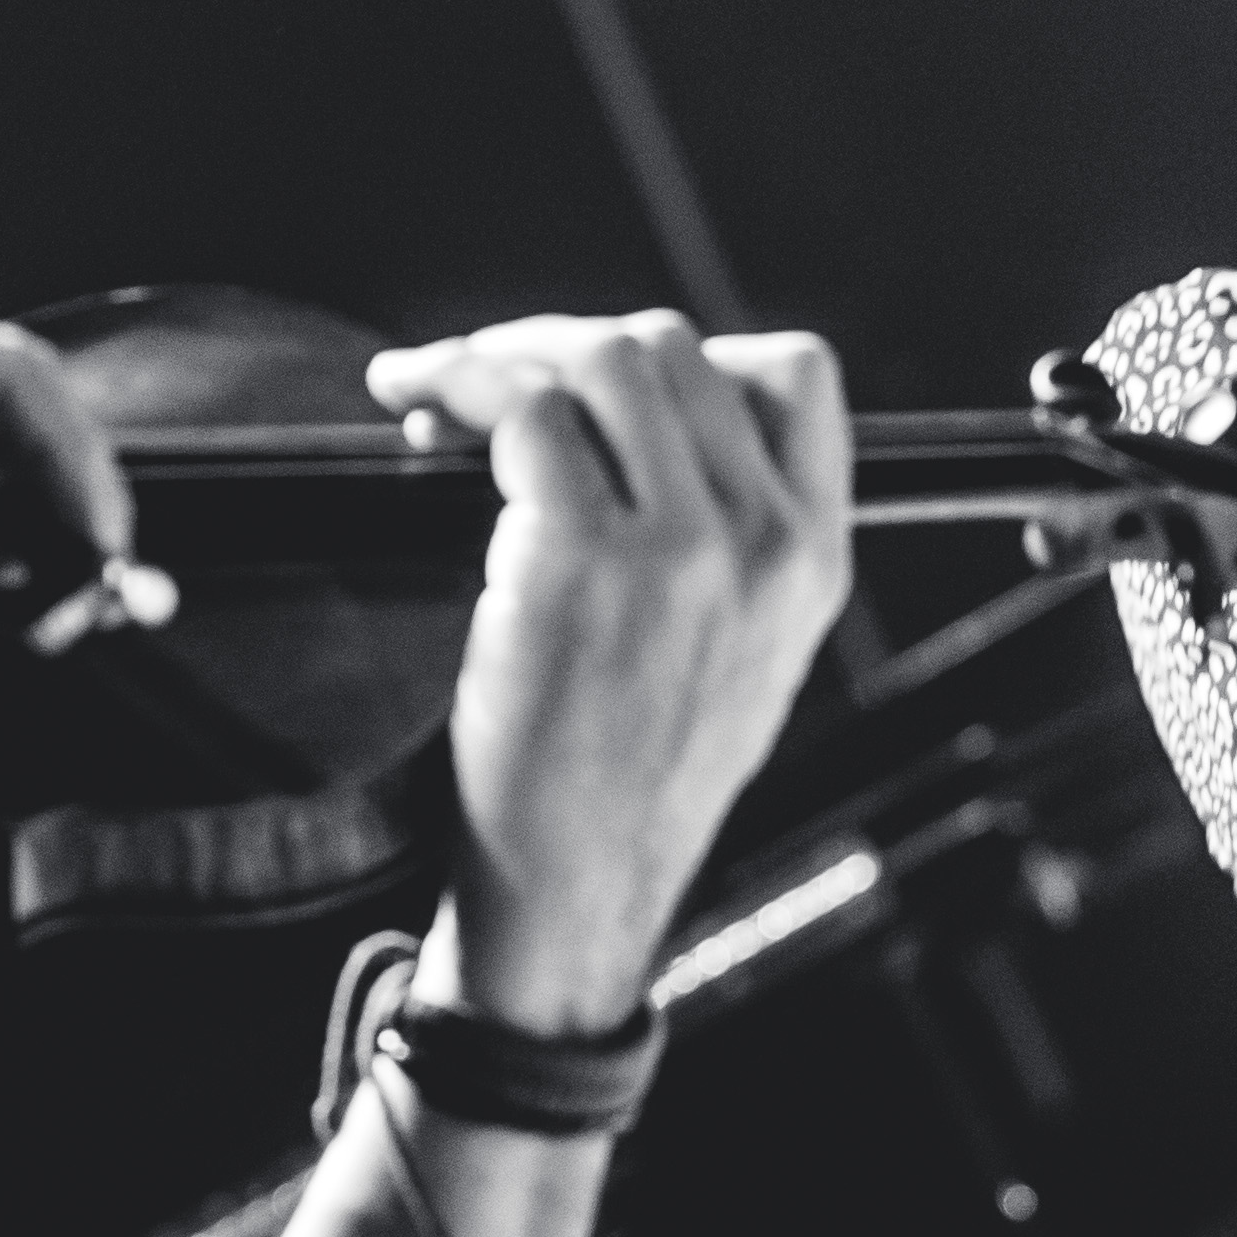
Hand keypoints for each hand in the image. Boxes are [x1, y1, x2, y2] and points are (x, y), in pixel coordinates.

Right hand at [0, 274, 129, 693]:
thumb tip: (12, 564)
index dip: (27, 523)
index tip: (74, 592)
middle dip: (66, 501)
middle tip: (110, 579)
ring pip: (14, 397)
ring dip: (77, 477)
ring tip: (106, 558)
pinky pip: (10, 385)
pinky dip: (65, 450)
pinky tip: (86, 519)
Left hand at [359, 310, 853, 1035]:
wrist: (577, 894)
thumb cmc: (631, 782)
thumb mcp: (746, 657)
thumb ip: (733, 537)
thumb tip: (635, 417)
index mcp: (815, 559)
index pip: (796, 376)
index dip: (691, 352)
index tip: (605, 379)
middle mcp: (764, 541)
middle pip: (675, 348)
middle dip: (564, 342)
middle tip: (487, 379)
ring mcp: (680, 548)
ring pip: (602, 359)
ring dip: (506, 356)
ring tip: (444, 394)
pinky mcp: (580, 560)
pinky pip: (523, 415)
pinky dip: (462, 394)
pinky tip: (421, 422)